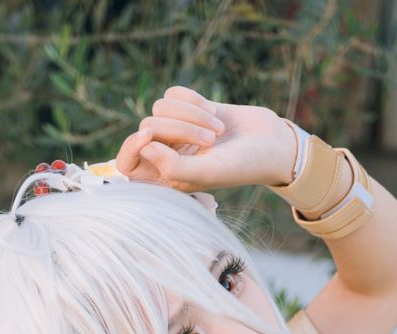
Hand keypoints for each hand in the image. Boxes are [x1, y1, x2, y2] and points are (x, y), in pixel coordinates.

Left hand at [114, 86, 295, 194]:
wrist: (269, 143)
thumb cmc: (241, 166)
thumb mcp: (207, 173)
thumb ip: (172, 167)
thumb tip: (145, 143)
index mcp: (164, 179)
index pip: (127, 164)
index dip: (132, 147)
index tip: (150, 137)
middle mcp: (166, 154)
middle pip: (148, 126)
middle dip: (179, 128)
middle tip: (210, 142)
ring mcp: (176, 129)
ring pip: (160, 106)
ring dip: (191, 114)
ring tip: (217, 131)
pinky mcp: (187, 107)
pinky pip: (174, 92)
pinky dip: (194, 99)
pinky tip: (214, 112)